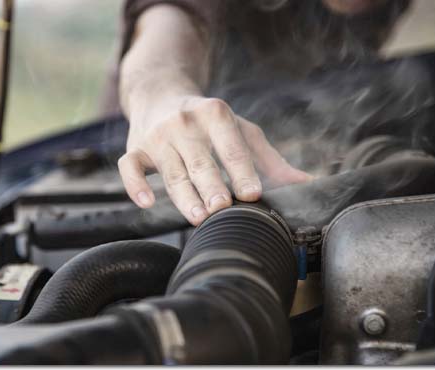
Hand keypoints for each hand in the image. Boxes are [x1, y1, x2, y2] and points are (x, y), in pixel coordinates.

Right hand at [118, 96, 311, 225]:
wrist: (159, 95)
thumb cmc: (207, 121)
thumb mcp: (240, 130)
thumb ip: (268, 160)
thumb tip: (306, 185)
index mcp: (214, 113)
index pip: (231, 144)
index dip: (242, 169)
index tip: (253, 193)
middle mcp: (184, 122)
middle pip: (199, 160)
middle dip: (211, 184)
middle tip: (222, 208)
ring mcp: (157, 136)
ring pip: (170, 170)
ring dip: (183, 195)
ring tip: (198, 217)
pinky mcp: (135, 148)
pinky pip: (129, 167)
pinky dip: (135, 185)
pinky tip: (147, 203)